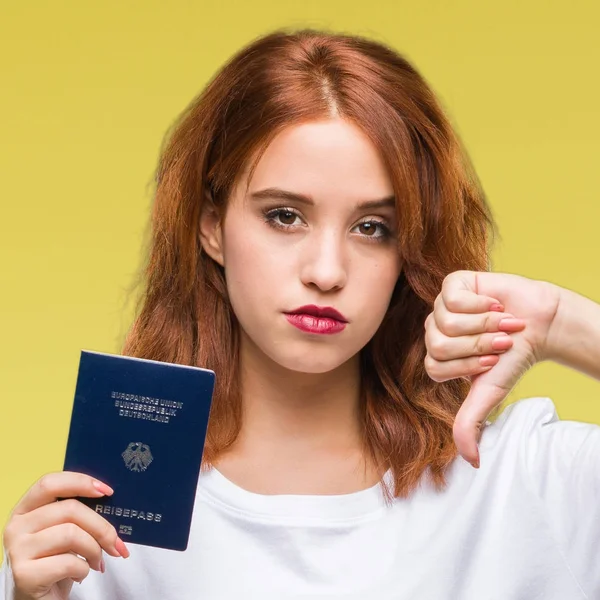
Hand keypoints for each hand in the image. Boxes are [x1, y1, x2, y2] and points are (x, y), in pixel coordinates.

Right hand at [3, 471, 129, 599]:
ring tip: (97, 560)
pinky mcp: (24, 574)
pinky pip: (68, 562)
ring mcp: (17, 550)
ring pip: (71, 534)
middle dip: (101, 526)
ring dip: (95, 549)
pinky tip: (81, 574)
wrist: (40, 598)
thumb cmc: (56, 558)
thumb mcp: (64, 529)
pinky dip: (84, 568)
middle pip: (70, 509)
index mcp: (26, 508)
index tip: (107, 491)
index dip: (81, 482)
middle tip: (115, 543)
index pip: (50, 483)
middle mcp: (16, 526)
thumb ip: (78, 512)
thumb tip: (112, 501)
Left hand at [424, 270, 560, 467]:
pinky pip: (454, 299)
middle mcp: (434, 330)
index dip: (468, 365)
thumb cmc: (512, 357)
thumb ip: (470, 424)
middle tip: (500, 341)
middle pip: (440, 345)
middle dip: (478, 346)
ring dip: (485, 325)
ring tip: (502, 322)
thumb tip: (471, 462)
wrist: (539, 324)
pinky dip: (483, 305)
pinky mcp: (452, 283)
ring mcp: (440, 306)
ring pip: (449, 322)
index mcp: (436, 355)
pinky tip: (495, 303)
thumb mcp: (489, 392)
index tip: (492, 361)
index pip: (435, 366)